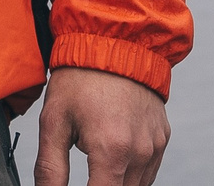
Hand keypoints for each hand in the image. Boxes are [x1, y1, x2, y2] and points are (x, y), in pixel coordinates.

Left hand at [34, 66, 167, 185]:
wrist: (115, 41)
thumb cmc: (81, 78)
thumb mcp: (54, 121)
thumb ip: (50, 169)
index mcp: (112, 150)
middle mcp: (139, 151)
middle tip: (85, 170)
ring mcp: (155, 145)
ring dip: (116, 182)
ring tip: (97, 158)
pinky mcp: (162, 138)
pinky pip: (148, 171)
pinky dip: (131, 172)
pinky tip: (114, 154)